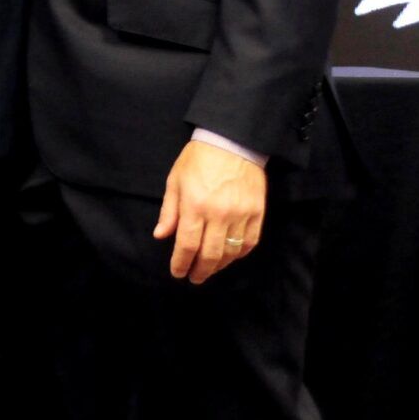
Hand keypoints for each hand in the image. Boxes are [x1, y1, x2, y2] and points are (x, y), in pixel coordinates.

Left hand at [153, 140, 266, 284]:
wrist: (232, 142)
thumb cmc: (198, 159)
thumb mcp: (175, 181)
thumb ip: (169, 211)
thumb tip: (161, 236)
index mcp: (195, 206)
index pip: (187, 244)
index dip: (181, 263)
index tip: (178, 273)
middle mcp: (219, 214)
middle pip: (210, 254)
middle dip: (200, 270)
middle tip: (194, 278)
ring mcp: (241, 215)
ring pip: (231, 252)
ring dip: (219, 266)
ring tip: (209, 270)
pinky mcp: (257, 213)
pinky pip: (250, 243)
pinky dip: (239, 254)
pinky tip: (230, 257)